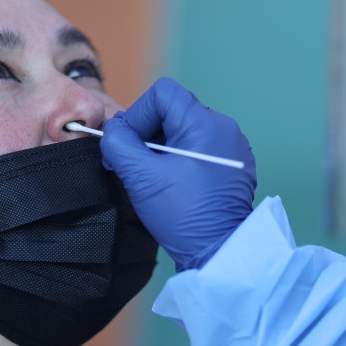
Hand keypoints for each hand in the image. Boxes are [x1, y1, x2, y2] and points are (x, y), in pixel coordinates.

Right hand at [100, 78, 256, 270]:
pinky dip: (181, 158)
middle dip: (149, 133)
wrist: (219, 251)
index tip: (131, 145)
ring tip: (156, 177)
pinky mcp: (233, 164)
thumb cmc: (184, 216)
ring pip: (185, 129)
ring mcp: (232, 146)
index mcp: (205, 124)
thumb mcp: (141, 177)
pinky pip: (200, 147)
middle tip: (137, 164)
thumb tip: (112, 128)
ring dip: (164, 147)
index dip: (139, 114)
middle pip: (174, 110)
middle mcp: (224, 128)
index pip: (163, 93)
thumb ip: (119, 144)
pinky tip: (175, 183)